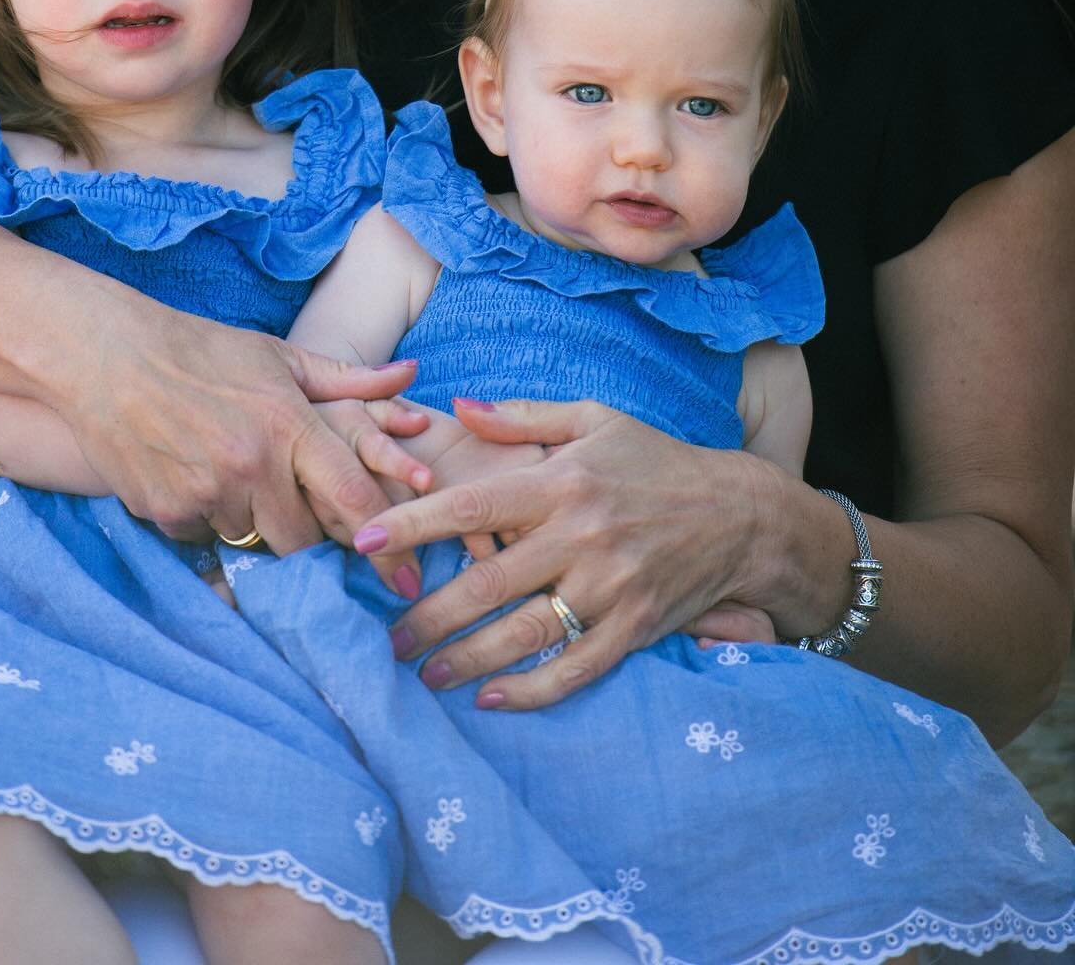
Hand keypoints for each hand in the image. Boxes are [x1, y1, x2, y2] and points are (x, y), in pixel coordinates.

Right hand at [55, 302, 421, 577]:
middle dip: (310, 539)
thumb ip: (349, 379)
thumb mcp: (279, 356)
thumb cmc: (203, 350)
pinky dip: (207, 519)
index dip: (387, 543)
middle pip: (304, 541)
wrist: (108, 355)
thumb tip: (411, 376)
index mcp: (288, 423)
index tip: (406, 578)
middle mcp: (252, 464)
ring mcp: (206, 492)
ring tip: (233, 478)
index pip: (353, 499)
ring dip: (253, 524)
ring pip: (253, 541)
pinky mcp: (166, 512)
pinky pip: (204, 538)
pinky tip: (193, 477)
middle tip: (304, 521)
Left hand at [354, 396, 774, 709]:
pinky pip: (576, 669)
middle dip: (430, 613)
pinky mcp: (635, 628)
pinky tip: (491, 699)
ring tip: (425, 673)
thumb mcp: (593, 420)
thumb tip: (456, 407)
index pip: (475, 504)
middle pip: (489, 582)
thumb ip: (522, 417)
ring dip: (469, 659)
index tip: (365, 539)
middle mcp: (582, 536)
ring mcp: (610, 587)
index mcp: (563, 482)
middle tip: (386, 637)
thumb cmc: (655, 461)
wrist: (742, 515)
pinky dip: (532, 690)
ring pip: (526, 633)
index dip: (415, 523)